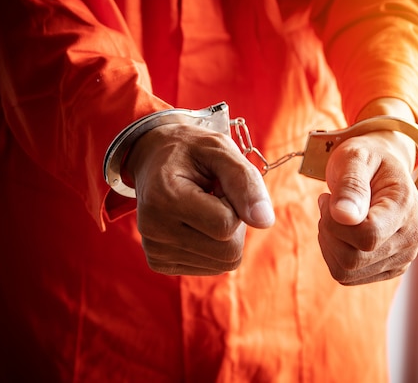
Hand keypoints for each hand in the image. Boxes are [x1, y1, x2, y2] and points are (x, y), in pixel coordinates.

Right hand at [125, 123, 274, 275]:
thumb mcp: (220, 150)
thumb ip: (245, 181)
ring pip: (223, 262)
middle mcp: (152, 230)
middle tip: (213, 197)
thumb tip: (265, 222)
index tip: (217, 183)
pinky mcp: (159, 263)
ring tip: (203, 208)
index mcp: (163, 197)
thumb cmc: (191, 152)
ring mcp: (154, 251)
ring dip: (225, 235)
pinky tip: (195, 223)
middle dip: (233, 222)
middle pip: (228, 251)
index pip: (226, 224)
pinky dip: (213, 246)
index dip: (235, 202)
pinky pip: (212, 267)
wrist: (153, 158)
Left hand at [317, 99, 417, 284]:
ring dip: (328, 244)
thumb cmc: (366, 158)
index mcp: (406, 206)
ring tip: (334, 216)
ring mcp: (402, 257)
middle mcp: (411, 237)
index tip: (327, 197)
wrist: (381, 168)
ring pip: (346, 272)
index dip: (335, 223)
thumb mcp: (355, 157)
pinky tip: (338, 232)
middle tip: (327, 204)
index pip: (368, 235)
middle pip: (353, 259)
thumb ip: (351, 185)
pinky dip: (332, 255)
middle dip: (328, 232)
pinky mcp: (388, 269)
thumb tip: (343, 216)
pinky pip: (347, 276)